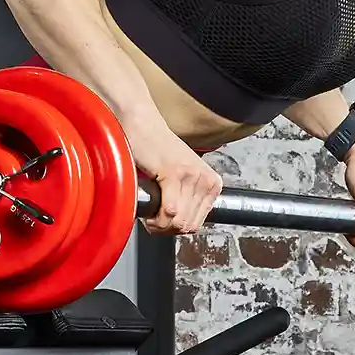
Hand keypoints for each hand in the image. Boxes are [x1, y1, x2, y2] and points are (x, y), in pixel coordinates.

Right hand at [128, 119, 222, 235]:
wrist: (142, 126)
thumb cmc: (156, 151)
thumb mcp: (182, 178)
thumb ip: (187, 200)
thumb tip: (179, 227)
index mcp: (212, 184)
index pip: (196, 224)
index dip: (174, 229)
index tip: (160, 221)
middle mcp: (206, 180)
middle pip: (187, 226)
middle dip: (165, 228)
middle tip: (151, 219)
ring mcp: (192, 176)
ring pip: (178, 222)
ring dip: (157, 223)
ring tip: (148, 213)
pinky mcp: (174, 173)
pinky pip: (169, 211)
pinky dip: (155, 216)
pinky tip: (147, 209)